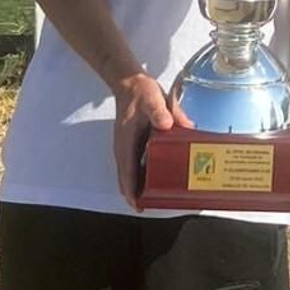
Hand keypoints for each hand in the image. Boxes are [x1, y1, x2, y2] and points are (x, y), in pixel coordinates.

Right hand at [112, 72, 180, 207]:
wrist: (130, 82)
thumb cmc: (140, 92)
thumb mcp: (152, 98)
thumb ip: (160, 111)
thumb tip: (167, 124)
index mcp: (126, 140)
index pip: (127, 170)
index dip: (130, 189)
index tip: (136, 204)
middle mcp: (123, 146)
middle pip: (125, 177)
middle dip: (133, 194)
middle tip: (144, 207)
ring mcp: (126, 146)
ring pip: (128, 172)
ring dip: (136, 186)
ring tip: (149, 199)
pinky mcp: (131, 143)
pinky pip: (133, 164)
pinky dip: (139, 175)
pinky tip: (152, 180)